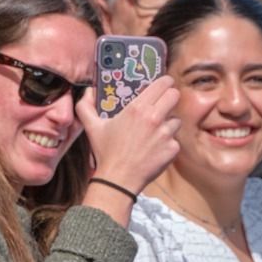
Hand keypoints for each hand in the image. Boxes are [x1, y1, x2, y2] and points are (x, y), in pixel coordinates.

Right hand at [76, 76, 180, 194]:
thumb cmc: (106, 152)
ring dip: (168, 123)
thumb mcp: (92, 127)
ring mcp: (166, 134)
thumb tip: (88, 91)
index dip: (165, 82)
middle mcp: (155, 118)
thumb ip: (85, 106)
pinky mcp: (172, 149)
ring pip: (176, 120)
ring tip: (155, 132)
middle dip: (170, 97)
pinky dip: (167, 144)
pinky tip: (154, 149)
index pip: (163, 84)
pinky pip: (175, 140)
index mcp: (137, 108)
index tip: (164, 84)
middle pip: (175, 96)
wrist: (118, 179)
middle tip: (164, 103)